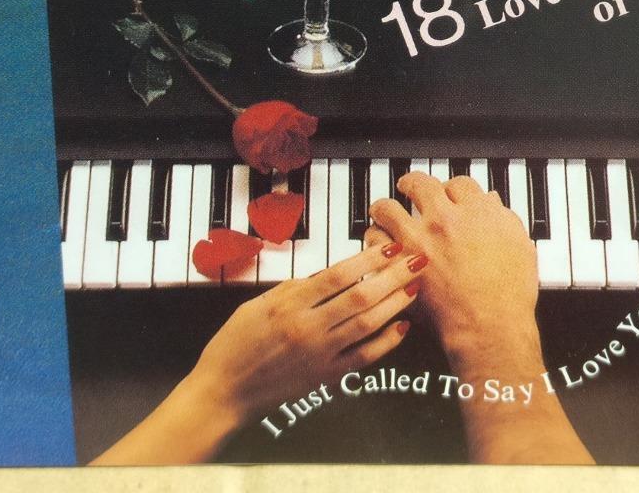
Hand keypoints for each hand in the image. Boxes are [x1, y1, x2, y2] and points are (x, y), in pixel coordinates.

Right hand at [93, 242, 423, 463]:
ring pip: (367, 325)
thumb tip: (326, 273)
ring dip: (395, 304)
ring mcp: (319, 356)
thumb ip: (293, 288)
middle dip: (393, 276)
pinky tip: (401, 327)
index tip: (388, 245)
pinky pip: (363, 358)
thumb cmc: (234, 345)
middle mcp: (306, 329)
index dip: (367, 259)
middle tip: (416, 260)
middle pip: (360, 297)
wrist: (223, 392)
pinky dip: (385, 343)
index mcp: (287, 306)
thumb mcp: (257, 304)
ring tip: (415, 287)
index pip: (336, 276)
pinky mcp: (325, 379)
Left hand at [369, 174, 591, 464]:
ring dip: (385, 209)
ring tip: (383, 212)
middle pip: (418, 184)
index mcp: (476, 212)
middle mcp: (444, 219)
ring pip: (387, 208)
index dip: (451, 187)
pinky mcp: (400, 264)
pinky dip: (375, 240)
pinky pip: (375, 240)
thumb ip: (504, 219)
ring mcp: (419, 241)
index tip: (448, 193)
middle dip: (411, 184)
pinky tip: (379, 244)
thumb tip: (492, 203)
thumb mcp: (520, 248)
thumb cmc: (509, 295)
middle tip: (407, 187)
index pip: (458, 183)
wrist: (489, 327)